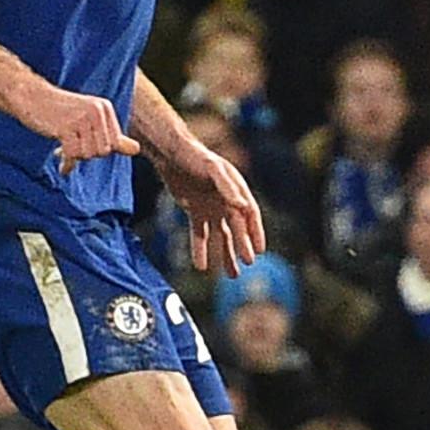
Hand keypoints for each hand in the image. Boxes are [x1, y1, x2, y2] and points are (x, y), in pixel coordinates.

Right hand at [26, 83, 137, 175]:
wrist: (30, 96)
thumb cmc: (59, 110)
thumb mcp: (88, 120)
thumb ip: (112, 136)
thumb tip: (136, 149)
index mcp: (105, 108)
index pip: (114, 143)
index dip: (98, 149)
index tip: (83, 144)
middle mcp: (97, 111)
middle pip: (103, 151)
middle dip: (86, 153)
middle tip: (71, 146)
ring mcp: (82, 118)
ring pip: (88, 154)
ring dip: (74, 155)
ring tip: (63, 147)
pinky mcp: (65, 127)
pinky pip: (73, 154)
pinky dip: (66, 160)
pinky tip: (59, 159)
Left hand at [157, 139, 265, 274]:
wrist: (171, 154)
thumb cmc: (195, 158)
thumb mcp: (213, 170)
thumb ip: (227, 188)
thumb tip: (243, 207)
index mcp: (237, 191)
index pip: (250, 216)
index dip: (255, 234)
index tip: (258, 251)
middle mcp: (227, 201)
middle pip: (236, 229)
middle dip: (241, 248)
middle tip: (245, 266)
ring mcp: (211, 207)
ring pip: (221, 236)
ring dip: (224, 254)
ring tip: (230, 275)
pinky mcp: (195, 211)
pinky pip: (199, 234)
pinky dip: (200, 249)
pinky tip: (201, 266)